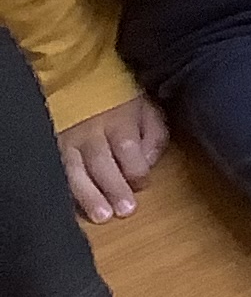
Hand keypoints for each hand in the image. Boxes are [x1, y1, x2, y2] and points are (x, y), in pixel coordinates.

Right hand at [61, 95, 167, 222]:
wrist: (77, 80)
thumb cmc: (119, 102)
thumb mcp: (146, 109)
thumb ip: (153, 137)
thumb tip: (146, 166)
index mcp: (118, 120)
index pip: (127, 148)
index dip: (136, 169)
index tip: (142, 184)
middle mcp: (90, 133)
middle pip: (101, 162)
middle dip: (113, 187)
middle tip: (124, 211)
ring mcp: (66, 141)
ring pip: (74, 171)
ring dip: (87, 195)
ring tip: (99, 216)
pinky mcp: (50, 149)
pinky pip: (55, 172)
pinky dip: (62, 190)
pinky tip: (68, 208)